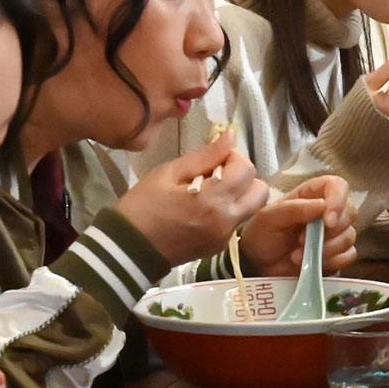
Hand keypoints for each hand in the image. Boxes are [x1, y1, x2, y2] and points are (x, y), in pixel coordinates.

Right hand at [116, 130, 269, 264]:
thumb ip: (204, 155)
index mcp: (213, 201)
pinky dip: (228, 210)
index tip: (214, 157)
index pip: (246, 169)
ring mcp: (225, 238)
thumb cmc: (142, 207)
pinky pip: (236, 222)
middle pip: (261, 191)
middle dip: (244, 176)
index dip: (233, 156)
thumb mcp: (168, 174)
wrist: (127, 251)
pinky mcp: (219, 248)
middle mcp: (226, 222)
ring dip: (238, 193)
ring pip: (251, 207)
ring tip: (210, 190)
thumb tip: (230, 136)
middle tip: (218, 173)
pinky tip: (202, 208)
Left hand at [240, 175, 358, 276]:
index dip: (338, 200)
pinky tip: (313, 264)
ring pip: (349, 236)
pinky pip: (349, 256)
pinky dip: (333, 261)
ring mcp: (334, 234)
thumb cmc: (261, 235)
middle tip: (302, 241)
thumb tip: (322, 205)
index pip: (337, 186)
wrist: (258, 265)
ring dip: (326, 249)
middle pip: (350, 212)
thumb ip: (293, 209)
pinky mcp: (336, 255)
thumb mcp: (268, 218)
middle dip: (330, 231)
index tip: (328, 221)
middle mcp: (326, 211)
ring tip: (298, 256)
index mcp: (311, 195)